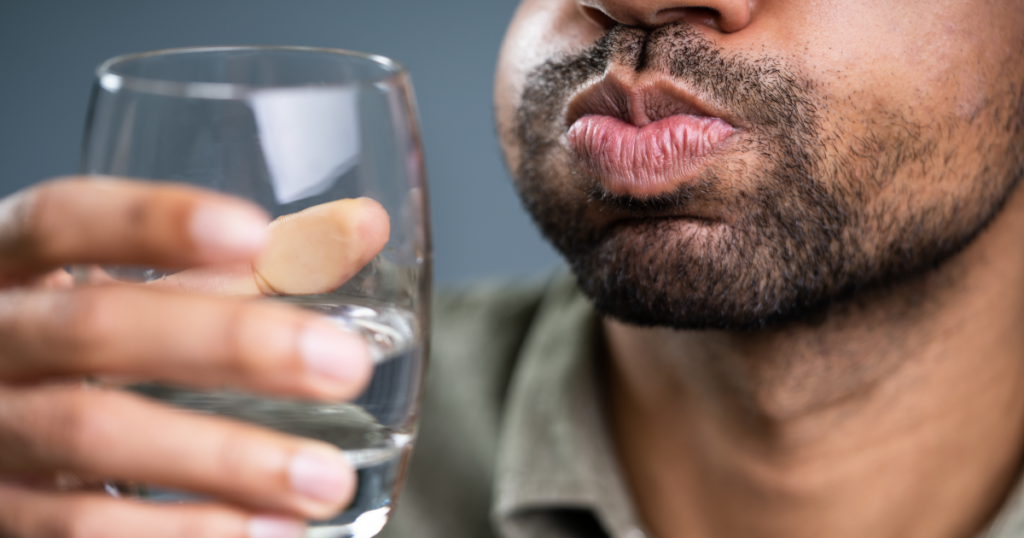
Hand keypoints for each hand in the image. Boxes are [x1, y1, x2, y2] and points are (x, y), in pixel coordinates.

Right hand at [0, 177, 389, 537]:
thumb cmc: (86, 350)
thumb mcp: (143, 296)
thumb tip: (363, 227)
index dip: (150, 221)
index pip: (62, 218)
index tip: (254, 233)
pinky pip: (75, 528)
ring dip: (222, 459)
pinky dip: (180, 532)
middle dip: (229, 343)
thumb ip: (249, 266)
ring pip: (90, 434)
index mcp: (14, 266)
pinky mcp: (1, 516)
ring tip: (325, 478)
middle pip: (93, 327)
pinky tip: (268, 531)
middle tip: (343, 364)